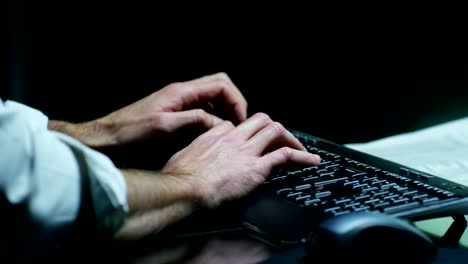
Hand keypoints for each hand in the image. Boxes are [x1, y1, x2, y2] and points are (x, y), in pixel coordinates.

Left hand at [97, 72, 246, 146]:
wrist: (109, 137)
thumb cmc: (131, 132)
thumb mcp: (164, 127)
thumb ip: (194, 120)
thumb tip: (220, 122)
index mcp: (181, 91)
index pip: (221, 85)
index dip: (236, 101)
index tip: (240, 120)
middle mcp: (182, 92)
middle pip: (219, 85)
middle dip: (233, 102)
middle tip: (238, 123)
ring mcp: (179, 100)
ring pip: (212, 96)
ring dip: (224, 109)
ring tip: (229, 129)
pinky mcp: (175, 110)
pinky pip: (201, 107)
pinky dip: (213, 116)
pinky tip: (212, 132)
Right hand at [162, 113, 320, 207]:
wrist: (184, 189)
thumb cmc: (179, 177)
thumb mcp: (183, 156)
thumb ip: (195, 151)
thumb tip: (195, 157)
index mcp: (216, 134)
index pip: (238, 125)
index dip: (247, 132)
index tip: (250, 141)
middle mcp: (234, 137)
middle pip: (261, 120)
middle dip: (273, 128)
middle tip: (281, 139)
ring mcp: (247, 150)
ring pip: (276, 131)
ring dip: (291, 139)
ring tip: (301, 149)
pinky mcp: (257, 167)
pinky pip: (286, 156)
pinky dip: (302, 157)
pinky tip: (311, 161)